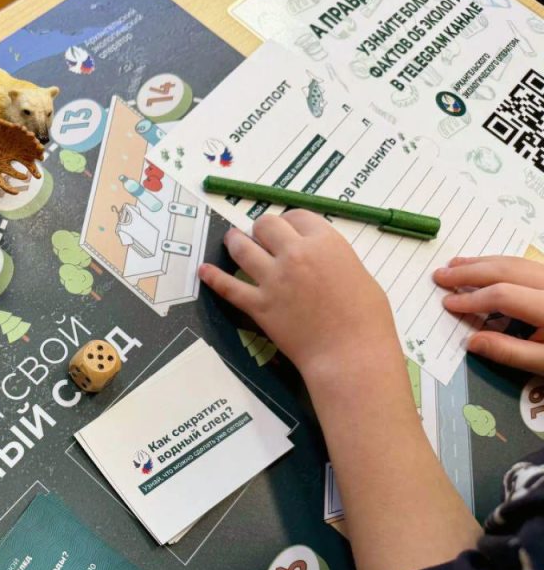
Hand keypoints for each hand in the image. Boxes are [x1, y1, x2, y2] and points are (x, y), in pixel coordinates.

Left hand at [199, 210, 397, 380]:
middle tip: (259, 236)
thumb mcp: (358, 274)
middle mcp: (296, 254)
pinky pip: (228, 287)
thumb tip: (321, 259)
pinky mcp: (258, 305)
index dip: (289, 222)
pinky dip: (213, 278)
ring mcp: (274, 279)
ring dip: (234, 241)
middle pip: (265, 225)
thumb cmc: (366, 319)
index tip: (286, 229)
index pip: (297, 216)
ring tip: (231, 240)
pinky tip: (204, 271)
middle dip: (261, 229)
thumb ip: (334, 259)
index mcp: (326, 242)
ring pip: (242, 247)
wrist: (350, 354)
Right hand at [434, 255, 543, 373]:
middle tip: (441, 275)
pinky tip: (486, 265)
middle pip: (507, 270)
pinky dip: (502, 263)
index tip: (447, 304)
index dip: (471, 299)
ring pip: (517, 261)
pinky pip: (528, 263)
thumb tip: (471, 341)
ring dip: (483, 262)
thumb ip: (510, 352)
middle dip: (470, 271)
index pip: (502, 295)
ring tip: (456, 265)